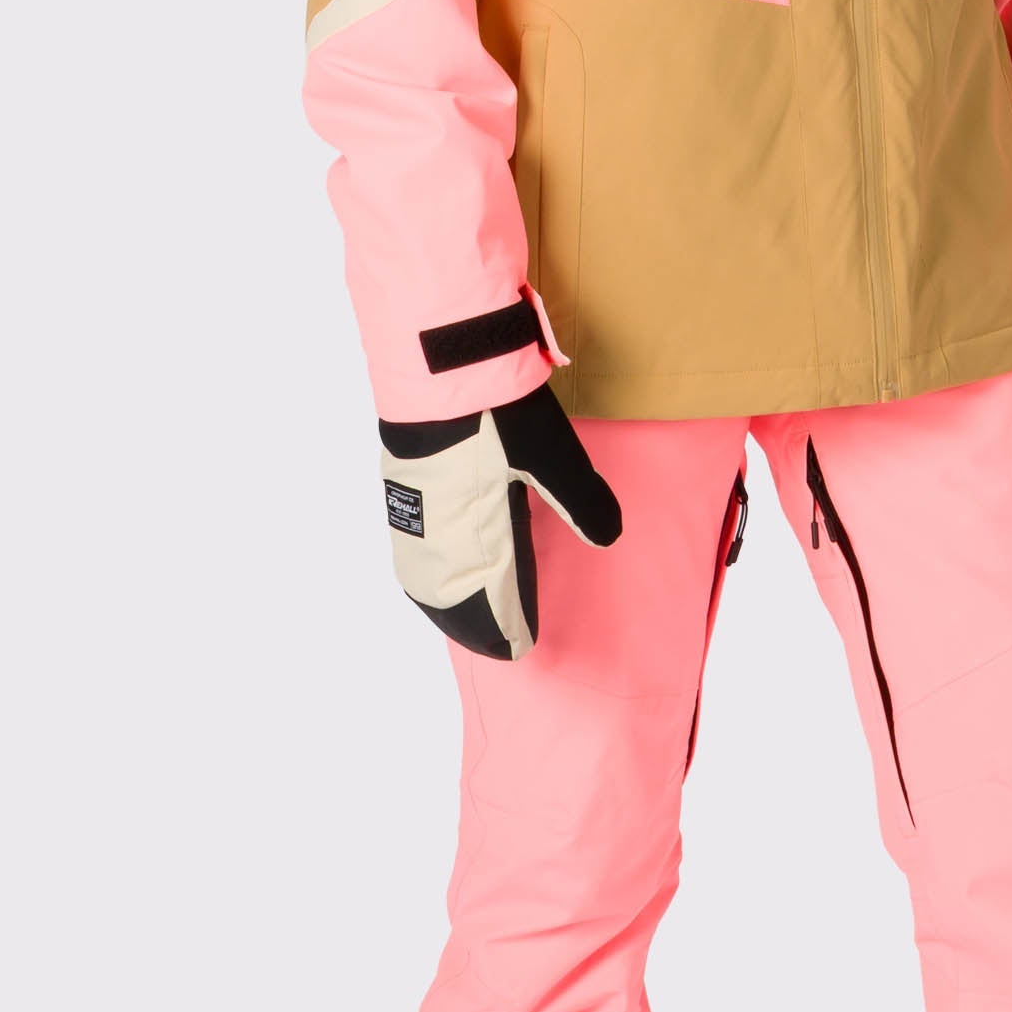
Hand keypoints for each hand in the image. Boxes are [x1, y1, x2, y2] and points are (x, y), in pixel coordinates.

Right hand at [377, 383, 620, 657]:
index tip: (522, 647)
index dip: (507, 625)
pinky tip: (433, 577)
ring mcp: (414, 513)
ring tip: (466, 623)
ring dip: (445, 607)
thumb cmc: (497, 411)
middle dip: (474, 626)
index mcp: (479, 531)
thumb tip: (609, 536)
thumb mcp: (552, 453)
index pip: (493, 596)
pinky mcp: (402, 490)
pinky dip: (422, 578)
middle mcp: (440, 533)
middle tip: (499, 646)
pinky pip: (408, 552)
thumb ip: (582, 500)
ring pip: (423, 579)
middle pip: (452, 599)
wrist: (439, 364)